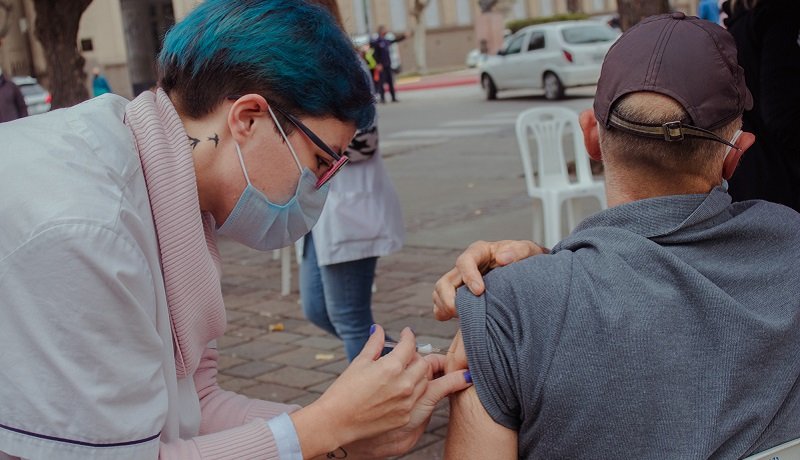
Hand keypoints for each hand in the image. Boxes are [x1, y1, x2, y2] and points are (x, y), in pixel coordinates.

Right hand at [292, 326, 431, 455]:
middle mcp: (404, 384)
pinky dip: (411, 392)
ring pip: (424, 382)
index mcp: (392, 367)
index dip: (408, 336)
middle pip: (422, 363)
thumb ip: (374, 344)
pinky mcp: (405, 417)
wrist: (336, 422)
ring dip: (416, 374)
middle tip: (404, 355)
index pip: (409, 345)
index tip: (405, 334)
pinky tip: (398, 391)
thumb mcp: (359, 362)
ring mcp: (406, 403)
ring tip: (402, 372)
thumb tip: (379, 329)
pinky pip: (416, 400)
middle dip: (415, 356)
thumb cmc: (344, 390)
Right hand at [433, 240, 547, 320]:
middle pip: (445, 281)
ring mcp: (459, 281)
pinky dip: (442, 313)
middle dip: (449, 298)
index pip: (465, 261)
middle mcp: (465, 266)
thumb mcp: (528, 251)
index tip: (479, 291)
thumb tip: (502, 258)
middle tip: (461, 313)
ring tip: (460, 319)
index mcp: (479, 252)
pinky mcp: (458, 294)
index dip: (468, 276)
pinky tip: (457, 321)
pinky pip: (441, 303)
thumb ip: (518, 251)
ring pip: (440, 292)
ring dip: (445, 307)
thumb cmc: (525, 260)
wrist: (527, 272)